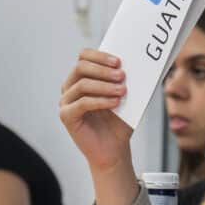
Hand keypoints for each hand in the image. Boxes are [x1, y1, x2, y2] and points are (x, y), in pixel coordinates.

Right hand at [59, 49, 133, 170]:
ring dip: (105, 86)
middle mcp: (70, 87)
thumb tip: (137, 64)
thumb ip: (125, 80)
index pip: (84, 56)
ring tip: (123, 90)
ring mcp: (66, 101)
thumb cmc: (119, 121)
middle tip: (122, 75)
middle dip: (103, 70)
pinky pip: (82, 103)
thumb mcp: (125, 97)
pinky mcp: (66, 116)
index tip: (119, 61)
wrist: (114, 148)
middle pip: (81, 67)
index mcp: (82, 77)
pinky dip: (101, 101)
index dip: (100, 56)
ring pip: (82, 84)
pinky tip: (116, 102)